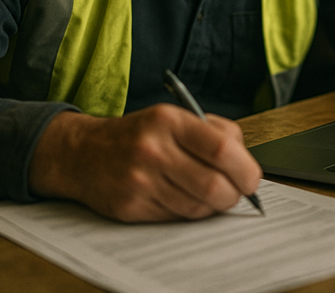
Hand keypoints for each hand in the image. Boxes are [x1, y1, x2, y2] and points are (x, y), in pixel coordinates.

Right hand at [28, 105, 262, 221]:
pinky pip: (176, 218)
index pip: (222, 148)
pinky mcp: (130, 206)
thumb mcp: (174, 117)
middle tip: (235, 193)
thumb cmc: (140, 135)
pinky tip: (181, 198)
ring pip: (197, 208)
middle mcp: (153, 149)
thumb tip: (246, 163)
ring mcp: (140, 180)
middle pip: (214, 186)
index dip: (245, 169)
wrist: (83, 153)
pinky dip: (187, 212)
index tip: (251, 179)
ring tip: (207, 194)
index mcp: (169, 120)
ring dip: (211, 207)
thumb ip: (215, 132)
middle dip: (233, 195)